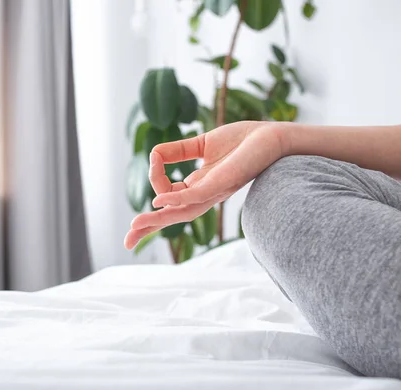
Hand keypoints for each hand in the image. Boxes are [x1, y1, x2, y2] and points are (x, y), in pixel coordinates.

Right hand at [124, 121, 287, 249]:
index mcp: (200, 186)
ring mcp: (214, 191)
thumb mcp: (202, 143)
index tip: (151, 169)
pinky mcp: (222, 183)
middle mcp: (205, 194)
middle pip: (173, 216)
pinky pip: (194, 195)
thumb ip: (176, 151)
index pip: (169, 199)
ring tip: (135, 226)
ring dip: (157, 220)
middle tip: (128, 241)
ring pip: (181, 212)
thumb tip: (152, 155)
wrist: (272, 137)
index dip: (154, 188)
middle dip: (149, 227)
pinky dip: (175, 198)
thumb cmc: (243, 140)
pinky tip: (158, 200)